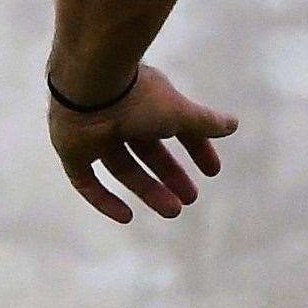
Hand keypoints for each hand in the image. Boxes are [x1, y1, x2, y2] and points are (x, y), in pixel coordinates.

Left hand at [48, 63, 237, 222]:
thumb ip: (205, 122)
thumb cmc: (140, 97)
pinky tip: (127, 216)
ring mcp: (97, 135)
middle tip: (190, 199)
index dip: (196, 148)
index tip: (212, 171)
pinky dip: (105, 201)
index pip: (176, 127)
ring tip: (173, 211)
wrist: (91, 90)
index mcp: (149, 101)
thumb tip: (234, 125)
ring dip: (148, 190)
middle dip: (171, 175)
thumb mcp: (180, 113)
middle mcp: (123, 117)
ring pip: (123, 169)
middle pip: (149, 152)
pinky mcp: (74, 152)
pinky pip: (88, 182)